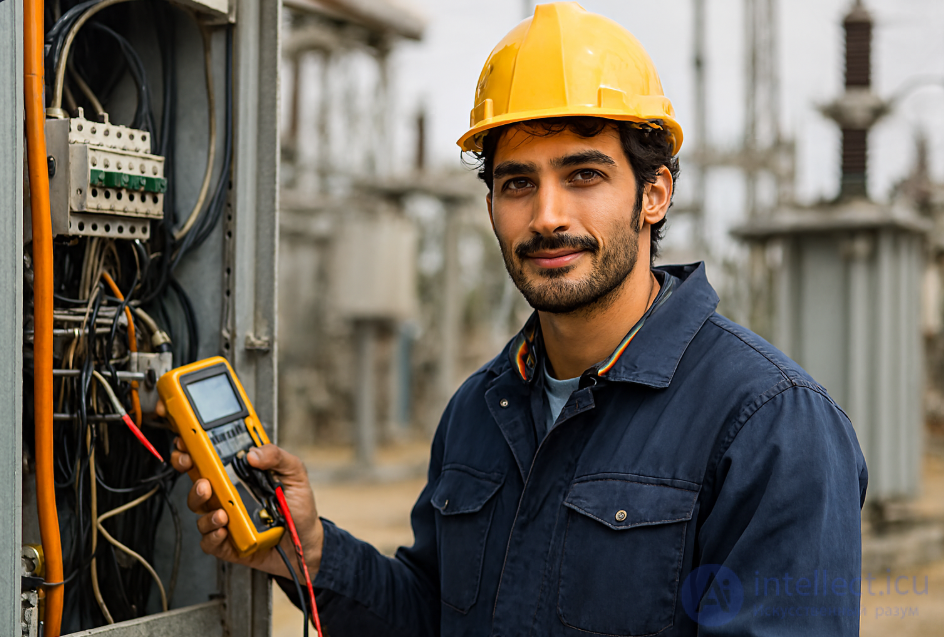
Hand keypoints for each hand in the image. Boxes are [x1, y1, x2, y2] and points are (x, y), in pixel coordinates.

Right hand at [160, 401, 323, 578]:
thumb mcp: (295, 474)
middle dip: (188, 472)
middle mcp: (228, 493)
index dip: (195, 447)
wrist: (305, 542)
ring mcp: (224, 517)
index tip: (188, 440)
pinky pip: (208, 539)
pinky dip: (212, 534)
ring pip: (197, 508)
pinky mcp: (225, 542)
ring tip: (221, 510)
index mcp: (240, 473)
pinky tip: (224, 529)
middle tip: (202, 477)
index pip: (211, 456)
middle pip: (196, 477)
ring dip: (202, 504)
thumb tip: (253, 453)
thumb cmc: (298, 507)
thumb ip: (277, 457)